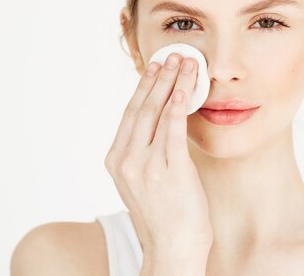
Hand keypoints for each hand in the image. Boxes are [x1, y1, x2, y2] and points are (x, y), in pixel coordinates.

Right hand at [104, 53, 212, 259]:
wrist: (172, 247)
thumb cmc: (164, 213)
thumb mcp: (143, 179)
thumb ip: (145, 151)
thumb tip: (161, 118)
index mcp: (116, 160)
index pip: (130, 114)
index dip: (143, 86)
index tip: (154, 67)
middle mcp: (126, 160)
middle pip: (142, 107)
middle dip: (159, 77)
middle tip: (171, 56)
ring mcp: (145, 165)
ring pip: (158, 112)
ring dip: (173, 83)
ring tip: (185, 63)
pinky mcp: (169, 170)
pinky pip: (174, 129)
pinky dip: (180, 104)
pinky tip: (187, 88)